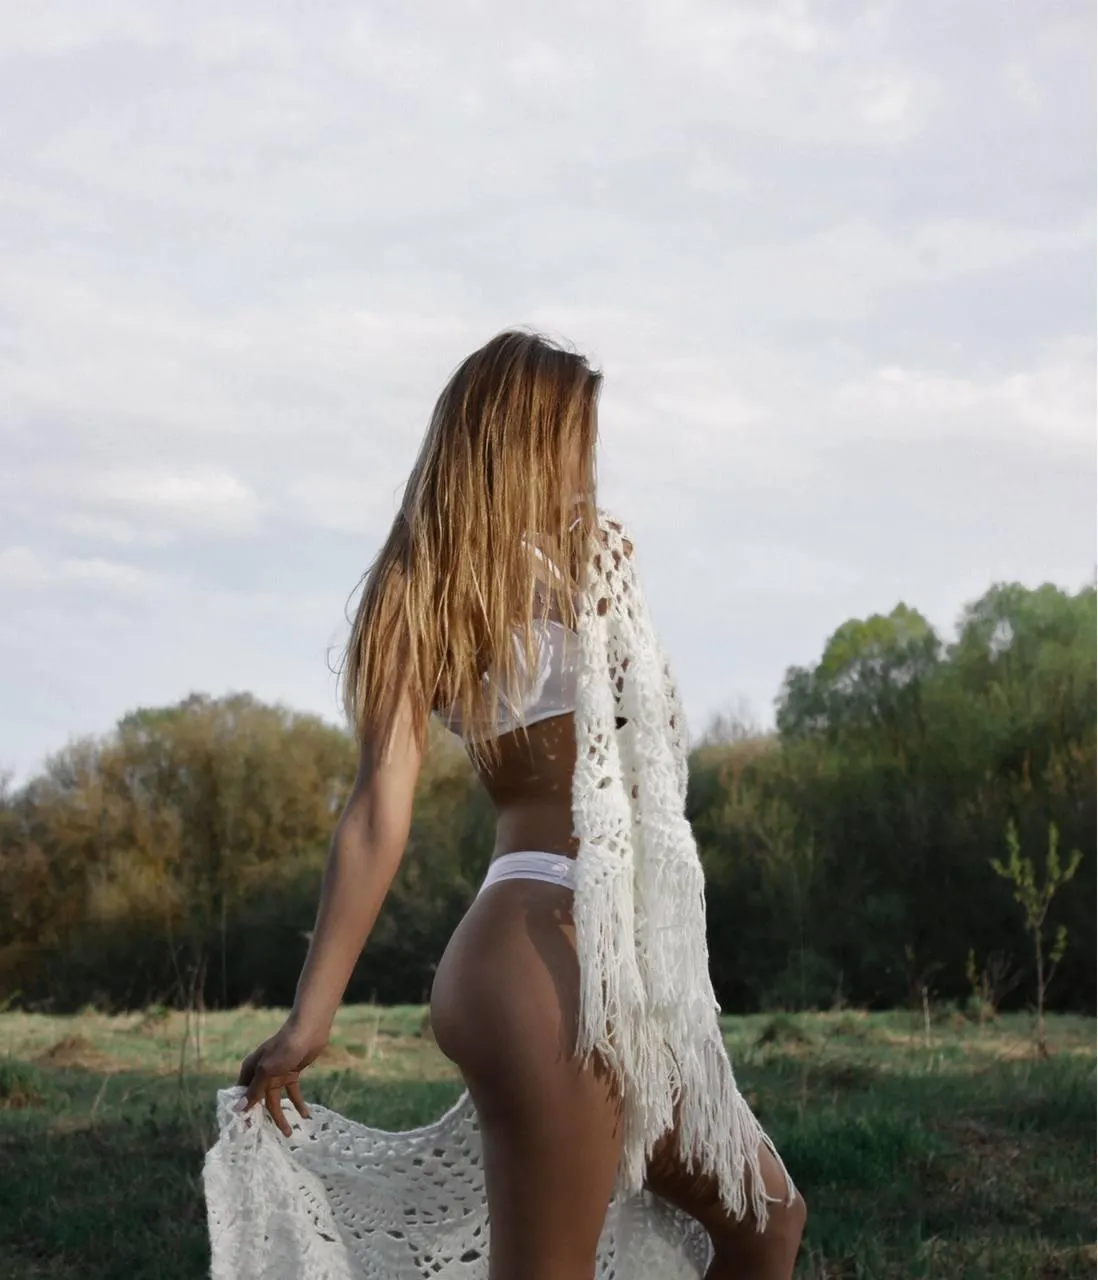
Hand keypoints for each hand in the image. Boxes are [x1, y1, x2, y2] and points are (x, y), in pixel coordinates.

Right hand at [236, 1019, 326, 1136]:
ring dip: (282, 1115)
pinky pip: (293, 1092)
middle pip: (260, 1101)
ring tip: (289, 1134)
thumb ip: (255, 1090)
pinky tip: (305, 1115)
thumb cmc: (285, 1046)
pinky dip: (298, 1104)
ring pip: (276, 1100)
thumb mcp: (267, 1070)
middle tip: (267, 1139)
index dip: (242, 1112)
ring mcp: (277, 1073)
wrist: (309, 1030)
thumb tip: (238, 1109)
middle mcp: (261, 1073)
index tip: (243, 1132)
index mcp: (250, 1070)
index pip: (242, 1095)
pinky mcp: (292, 1072)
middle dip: (264, 1119)